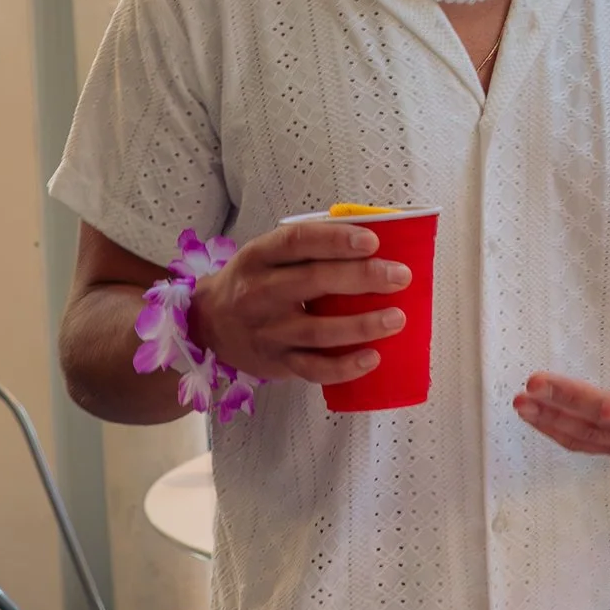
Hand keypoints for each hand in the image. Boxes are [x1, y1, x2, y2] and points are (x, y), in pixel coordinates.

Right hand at [190, 219, 413, 390]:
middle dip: (362, 278)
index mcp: (258, 257)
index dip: (336, 240)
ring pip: (318, 331)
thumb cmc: (253, 282)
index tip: (372, 241)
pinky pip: (314, 369)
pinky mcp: (277, 363)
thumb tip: (370, 242)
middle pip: (313, 282)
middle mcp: (259, 293)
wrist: (209, 324)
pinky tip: (373, 358)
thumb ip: (307, 248)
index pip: (297, 242)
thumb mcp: (265, 255)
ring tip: (396, 318)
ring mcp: (268, 332)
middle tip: (400, 276)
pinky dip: (345, 367)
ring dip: (361, 325)